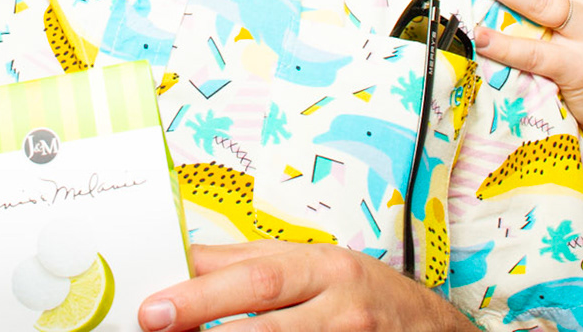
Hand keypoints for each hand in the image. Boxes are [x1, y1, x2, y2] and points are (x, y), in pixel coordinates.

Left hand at [137, 242, 466, 330]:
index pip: (257, 277)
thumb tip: (185, 257)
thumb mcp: (311, 263)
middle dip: (206, 322)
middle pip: (264, 322)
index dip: (202, 293)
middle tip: (157, 326)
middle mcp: (340, 309)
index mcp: (324, 267)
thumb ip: (249, 260)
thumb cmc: (359, 292)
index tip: (154, 307)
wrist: (427, 329)